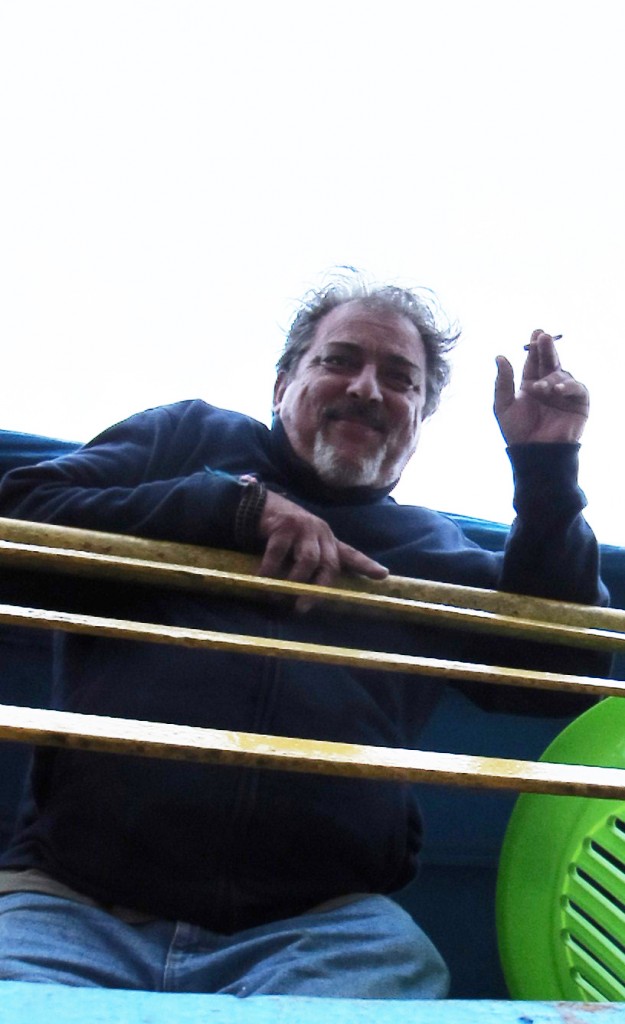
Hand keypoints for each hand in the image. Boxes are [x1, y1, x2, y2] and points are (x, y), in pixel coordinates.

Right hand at [258, 491, 387, 610]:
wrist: (261, 506)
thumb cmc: (283, 533)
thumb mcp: (302, 546)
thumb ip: (310, 566)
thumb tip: (303, 598)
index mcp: (328, 540)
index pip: (351, 554)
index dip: (366, 566)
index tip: (382, 575)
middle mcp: (321, 532)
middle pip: (329, 564)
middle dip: (317, 589)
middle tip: (301, 608)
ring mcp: (304, 527)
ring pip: (308, 560)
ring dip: (294, 581)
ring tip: (279, 597)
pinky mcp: (285, 525)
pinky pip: (278, 552)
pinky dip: (270, 569)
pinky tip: (262, 580)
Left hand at [494, 330, 588, 444]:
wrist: (533, 453)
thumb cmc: (517, 432)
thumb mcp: (503, 405)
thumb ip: (502, 381)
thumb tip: (499, 356)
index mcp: (531, 384)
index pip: (533, 361)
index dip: (535, 348)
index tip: (536, 333)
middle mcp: (549, 386)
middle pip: (550, 361)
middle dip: (547, 348)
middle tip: (544, 336)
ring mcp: (564, 394)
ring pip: (562, 374)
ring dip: (551, 377)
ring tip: (541, 388)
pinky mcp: (579, 404)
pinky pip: (577, 389)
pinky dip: (568, 387)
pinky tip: (556, 390)